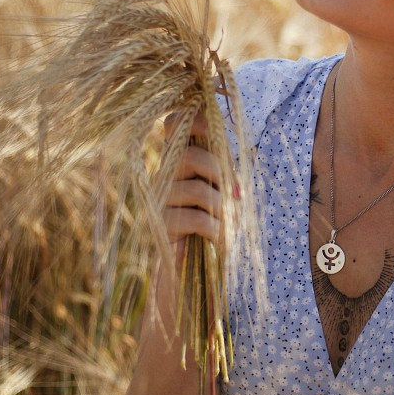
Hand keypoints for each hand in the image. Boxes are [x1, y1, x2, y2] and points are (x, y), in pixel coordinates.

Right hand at [158, 110, 223, 253]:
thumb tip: (230, 161)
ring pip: (198, 189)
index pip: (174, 124)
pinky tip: (217, 239)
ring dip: (222, 208)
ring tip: (227, 224)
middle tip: (235, 195)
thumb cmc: (212, 227)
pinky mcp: (159, 226)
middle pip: (190, 156)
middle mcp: (163, 175)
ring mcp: (159, 200)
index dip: (196, 121)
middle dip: (219, 172)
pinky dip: (216, 230)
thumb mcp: (223, 194)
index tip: (216, 133)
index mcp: (178, 160)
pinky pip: (197, 219)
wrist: (190, 273)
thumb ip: (224, 171)